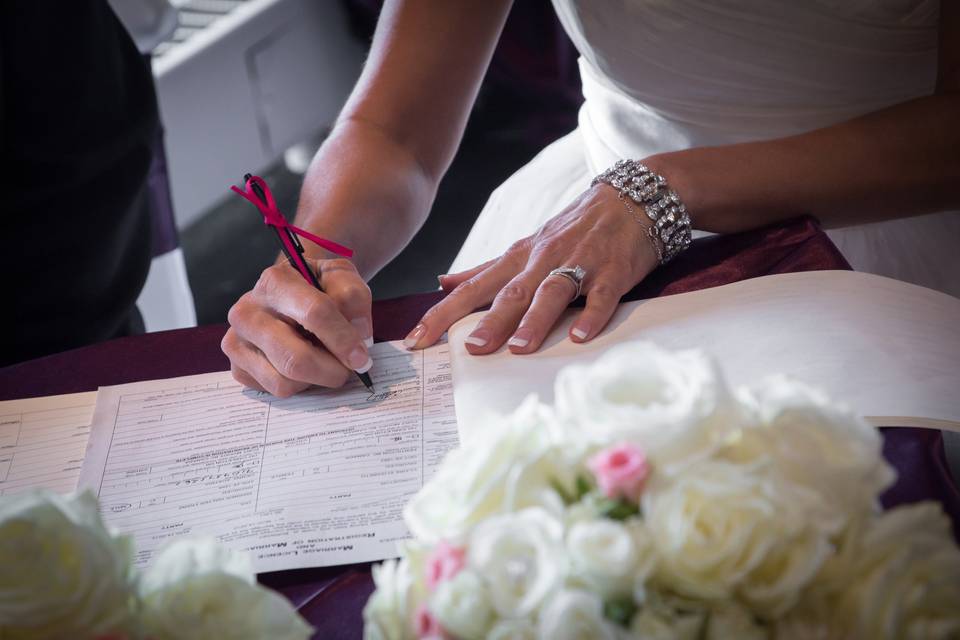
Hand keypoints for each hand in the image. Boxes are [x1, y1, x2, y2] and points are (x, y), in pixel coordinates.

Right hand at [222, 258, 373, 396]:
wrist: (290, 292)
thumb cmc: (318, 286)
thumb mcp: (341, 277)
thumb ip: (354, 298)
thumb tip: (360, 335)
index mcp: (275, 282)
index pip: (314, 313)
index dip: (343, 339)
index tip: (362, 357)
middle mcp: (247, 312)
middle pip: (296, 358)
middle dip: (332, 370)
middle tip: (349, 368)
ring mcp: (237, 341)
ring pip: (284, 382)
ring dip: (317, 380)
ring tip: (325, 361)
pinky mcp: (237, 367)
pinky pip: (275, 391)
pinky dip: (299, 385)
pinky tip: (304, 365)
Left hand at [404, 184, 658, 354]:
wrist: (632, 199)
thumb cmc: (574, 228)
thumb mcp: (525, 246)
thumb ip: (486, 269)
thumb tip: (443, 283)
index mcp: (519, 258)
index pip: (473, 288)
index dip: (443, 313)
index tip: (416, 339)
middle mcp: (543, 259)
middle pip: (510, 292)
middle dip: (489, 321)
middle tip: (471, 350)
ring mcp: (579, 263)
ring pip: (552, 291)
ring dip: (535, 319)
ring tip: (519, 348)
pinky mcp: (613, 272)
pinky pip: (601, 296)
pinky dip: (591, 315)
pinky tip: (580, 337)